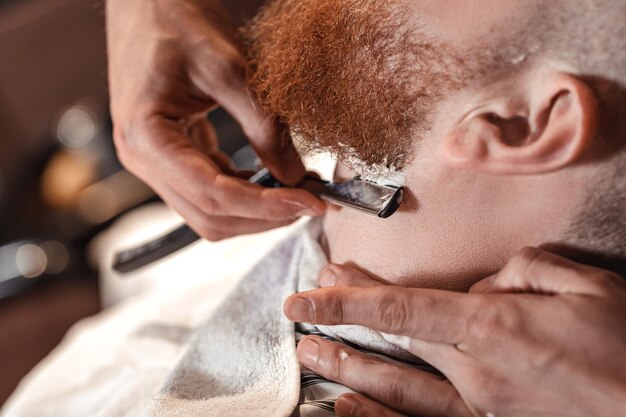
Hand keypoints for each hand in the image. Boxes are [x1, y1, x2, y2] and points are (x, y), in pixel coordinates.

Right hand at [106, 0, 325, 239]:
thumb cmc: (177, 19)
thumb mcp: (230, 68)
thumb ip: (264, 126)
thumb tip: (296, 175)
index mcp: (146, 138)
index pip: (214, 195)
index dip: (268, 206)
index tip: (312, 202)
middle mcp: (142, 159)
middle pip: (211, 215)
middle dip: (264, 216)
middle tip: (311, 201)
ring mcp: (154, 159)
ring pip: (210, 210)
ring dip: (256, 210)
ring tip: (297, 193)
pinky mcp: (170, 154)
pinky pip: (210, 189)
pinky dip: (244, 191)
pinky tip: (272, 178)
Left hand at [284, 248, 625, 416]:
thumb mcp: (583, 286)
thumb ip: (521, 272)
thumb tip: (480, 288)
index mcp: (493, 327)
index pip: (400, 306)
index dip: (347, 298)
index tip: (309, 290)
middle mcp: (476, 371)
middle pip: (392, 339)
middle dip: (343, 319)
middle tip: (305, 305)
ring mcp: (480, 408)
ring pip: (395, 387)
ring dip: (346, 366)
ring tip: (309, 354)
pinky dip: (377, 416)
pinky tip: (346, 407)